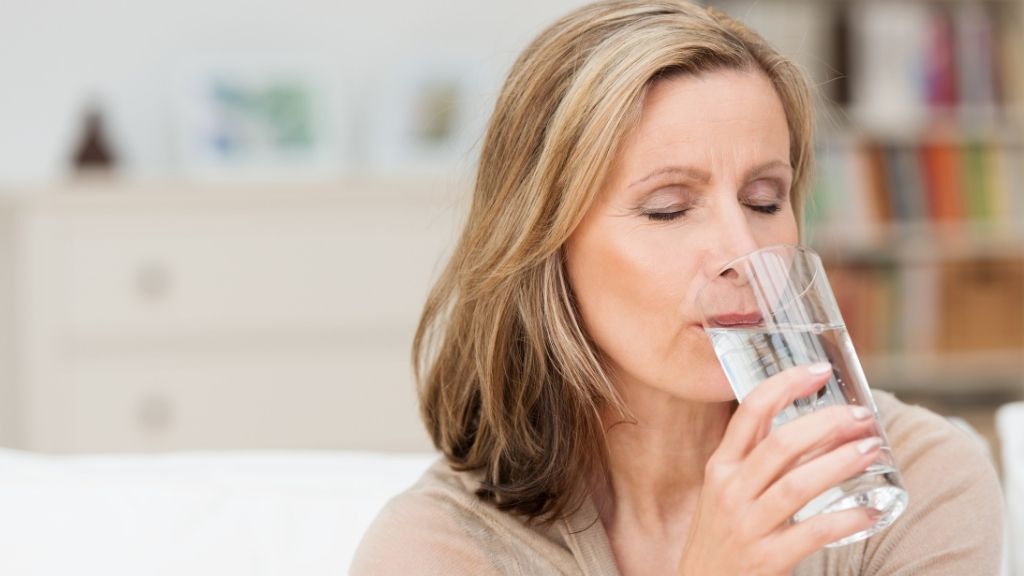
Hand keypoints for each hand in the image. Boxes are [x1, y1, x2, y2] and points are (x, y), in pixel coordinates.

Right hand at [676, 363, 881, 575]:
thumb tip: (817, 430)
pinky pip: (814, 532)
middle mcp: (730, 491)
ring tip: (872, 449)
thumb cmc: (722, 537)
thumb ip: (758, 462)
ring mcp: (747, 525)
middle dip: (826, 424)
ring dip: (841, 462)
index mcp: (720, 467)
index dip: (785, 386)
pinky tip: (871, 511)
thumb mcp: (725, 492)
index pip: (750, 412)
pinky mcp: (766, 559)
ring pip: (799, 483)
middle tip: (861, 416)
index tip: (818, 371)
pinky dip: (846, 519)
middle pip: (781, 444)